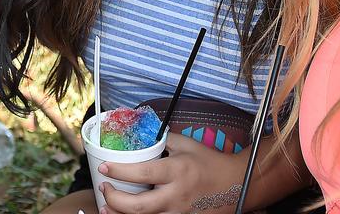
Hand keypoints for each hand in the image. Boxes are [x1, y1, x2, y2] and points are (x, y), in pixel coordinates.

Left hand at [97, 133, 247, 213]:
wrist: (235, 185)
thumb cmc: (209, 162)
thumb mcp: (186, 144)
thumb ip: (162, 139)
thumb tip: (140, 133)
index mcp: (176, 171)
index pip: (142, 172)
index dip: (119, 171)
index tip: (104, 167)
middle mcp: (176, 195)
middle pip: (137, 207)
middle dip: (114, 199)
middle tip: (105, 189)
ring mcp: (179, 213)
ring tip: (108, 207)